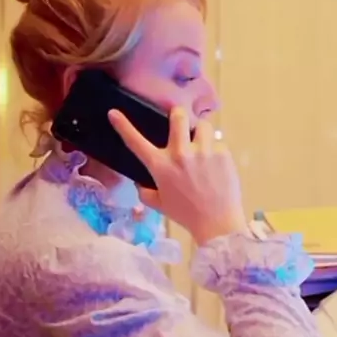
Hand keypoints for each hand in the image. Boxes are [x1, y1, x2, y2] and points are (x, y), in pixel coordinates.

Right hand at [108, 107, 248, 244]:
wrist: (218, 223)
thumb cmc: (186, 214)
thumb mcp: (160, 205)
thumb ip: (145, 192)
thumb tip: (139, 184)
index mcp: (160, 166)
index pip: (136, 142)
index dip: (123, 126)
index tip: (114, 113)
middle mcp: (180, 154)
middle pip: (178, 116)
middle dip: (178, 114)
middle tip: (180, 120)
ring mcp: (203, 151)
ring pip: (202, 125)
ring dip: (200, 133)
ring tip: (203, 147)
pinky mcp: (223, 154)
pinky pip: (218, 143)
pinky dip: (216, 152)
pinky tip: (217, 166)